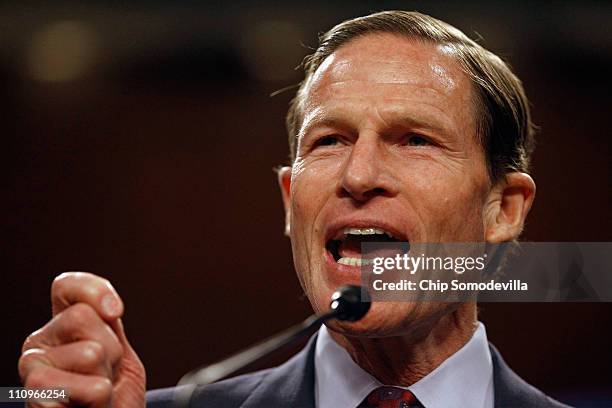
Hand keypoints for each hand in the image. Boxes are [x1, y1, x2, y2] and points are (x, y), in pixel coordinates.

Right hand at [19, 272, 145, 406]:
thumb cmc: (114, 392)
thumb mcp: (118, 349)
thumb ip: (108, 323)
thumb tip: (108, 309)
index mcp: (60, 324)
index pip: (65, 286)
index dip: (95, 291)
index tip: (116, 312)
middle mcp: (40, 341)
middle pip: (83, 316)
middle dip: (111, 346)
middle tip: (106, 370)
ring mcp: (32, 369)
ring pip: (90, 352)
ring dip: (107, 375)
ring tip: (98, 391)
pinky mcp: (36, 398)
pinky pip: (86, 387)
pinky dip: (100, 398)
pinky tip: (88, 406)